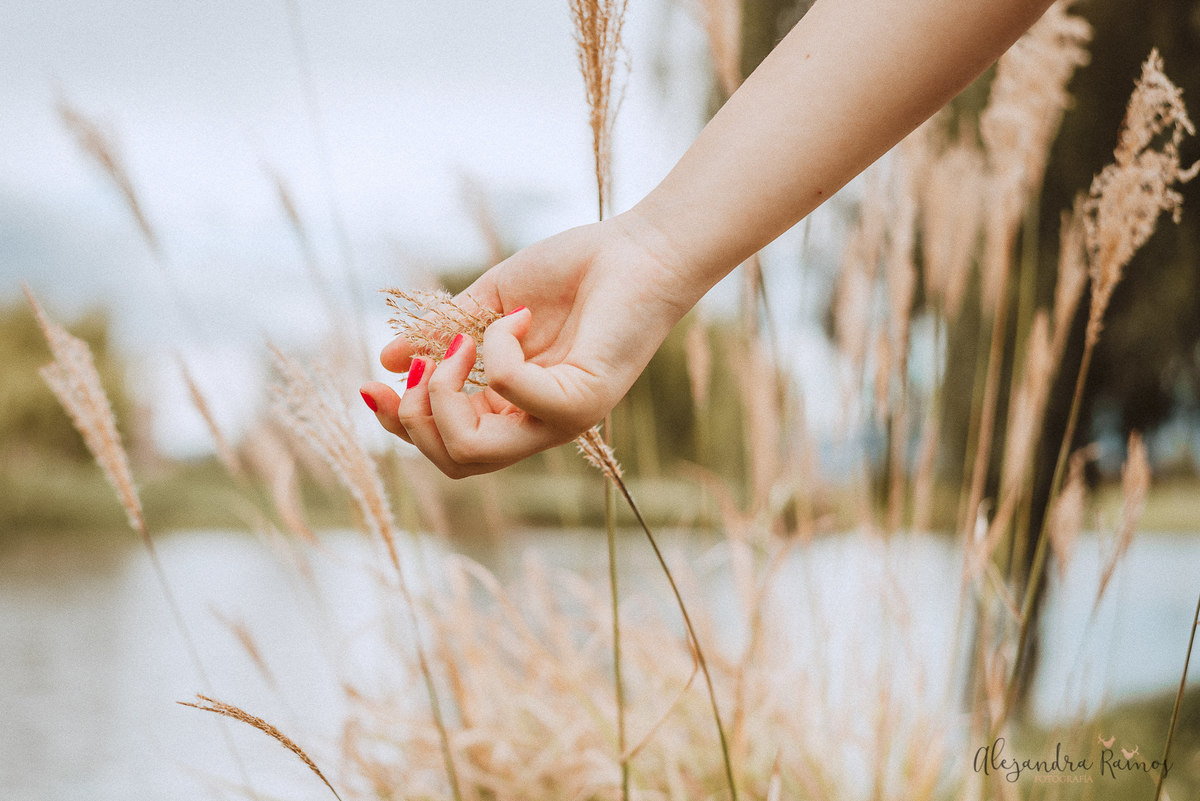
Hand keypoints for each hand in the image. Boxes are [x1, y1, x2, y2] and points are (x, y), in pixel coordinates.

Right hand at [360, 210, 693, 476]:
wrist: (639, 249)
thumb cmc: (574, 273)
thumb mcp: (491, 303)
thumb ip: (443, 335)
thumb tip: (388, 361)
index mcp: (515, 410)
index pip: (448, 448)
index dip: (402, 425)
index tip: (376, 382)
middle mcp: (538, 426)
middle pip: (454, 463)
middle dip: (415, 417)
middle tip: (426, 362)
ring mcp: (562, 420)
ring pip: (475, 452)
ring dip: (447, 393)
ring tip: (464, 343)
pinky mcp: (583, 402)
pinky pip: (511, 391)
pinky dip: (498, 349)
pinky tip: (521, 317)